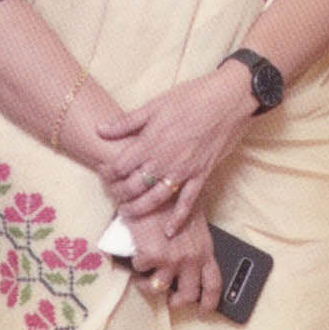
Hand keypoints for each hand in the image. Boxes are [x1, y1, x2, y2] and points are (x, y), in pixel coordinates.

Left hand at [96, 64, 257, 227]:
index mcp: (150, 142)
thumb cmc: (191, 97)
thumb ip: (127, 122)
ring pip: (155, 199)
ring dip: (139, 209)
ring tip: (127, 214)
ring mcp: (183, 171)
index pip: (120, 166)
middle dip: (119, 193)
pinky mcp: (201, 175)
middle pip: (134, 186)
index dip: (108, 173)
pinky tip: (169, 232)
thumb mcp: (155, 105)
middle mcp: (164, 161)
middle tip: (112, 195)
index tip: (103, 174)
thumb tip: (100, 129)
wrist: (228, 100)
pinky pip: (188, 202)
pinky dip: (178, 218)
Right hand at [125, 201, 222, 314]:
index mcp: (205, 249)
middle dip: (177, 302)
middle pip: (188, 294)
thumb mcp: (192, 218)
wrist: (154, 185)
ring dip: (149, 286)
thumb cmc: (173, 196)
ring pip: (158, 288)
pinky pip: (140, 271)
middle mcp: (191, 258)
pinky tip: (135, 255)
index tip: (203, 311)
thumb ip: (193, 239)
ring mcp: (171, 259)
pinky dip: (136, 266)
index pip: (213, 283)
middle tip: (169, 301)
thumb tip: (187, 251)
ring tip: (143, 278)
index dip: (209, 302)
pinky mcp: (151, 255)